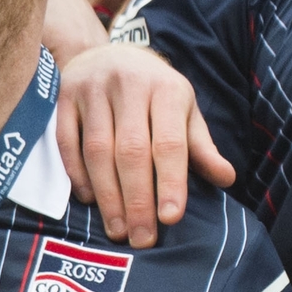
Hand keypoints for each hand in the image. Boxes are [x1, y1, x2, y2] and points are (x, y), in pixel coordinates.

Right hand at [55, 42, 236, 248]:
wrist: (108, 54)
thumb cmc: (154, 91)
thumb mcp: (184, 110)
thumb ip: (200, 147)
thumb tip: (227, 180)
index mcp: (167, 89)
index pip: (170, 142)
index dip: (171, 181)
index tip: (171, 218)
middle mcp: (130, 86)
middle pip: (131, 151)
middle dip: (137, 199)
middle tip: (142, 238)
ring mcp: (93, 90)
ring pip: (97, 150)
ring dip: (108, 195)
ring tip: (118, 230)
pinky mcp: (64, 98)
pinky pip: (67, 143)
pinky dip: (77, 175)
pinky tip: (90, 200)